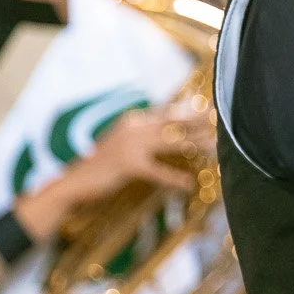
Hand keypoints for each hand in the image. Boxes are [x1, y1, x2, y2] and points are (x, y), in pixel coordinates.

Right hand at [74, 107, 208, 198]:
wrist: (74, 182)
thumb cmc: (101, 165)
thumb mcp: (121, 142)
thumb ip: (142, 133)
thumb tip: (166, 129)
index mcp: (132, 120)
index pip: (166, 112)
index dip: (188, 111)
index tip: (208, 108)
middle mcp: (133, 128)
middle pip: (173, 123)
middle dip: (198, 122)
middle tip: (219, 122)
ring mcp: (132, 146)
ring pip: (171, 142)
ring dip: (195, 144)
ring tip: (215, 147)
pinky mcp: (130, 166)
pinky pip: (160, 171)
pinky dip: (176, 178)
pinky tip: (189, 184)